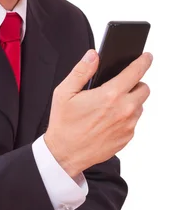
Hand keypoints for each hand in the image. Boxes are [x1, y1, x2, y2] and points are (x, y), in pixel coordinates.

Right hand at [44, 49, 152, 176]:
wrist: (65, 154)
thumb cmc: (64, 123)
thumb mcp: (65, 92)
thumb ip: (81, 71)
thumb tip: (93, 55)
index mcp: (109, 95)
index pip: (135, 72)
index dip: (143, 61)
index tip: (146, 57)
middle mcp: (123, 110)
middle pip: (144, 89)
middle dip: (135, 84)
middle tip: (119, 87)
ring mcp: (127, 126)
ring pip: (139, 106)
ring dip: (130, 102)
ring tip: (109, 106)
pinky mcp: (127, 138)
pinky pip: (133, 122)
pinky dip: (125, 118)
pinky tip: (107, 121)